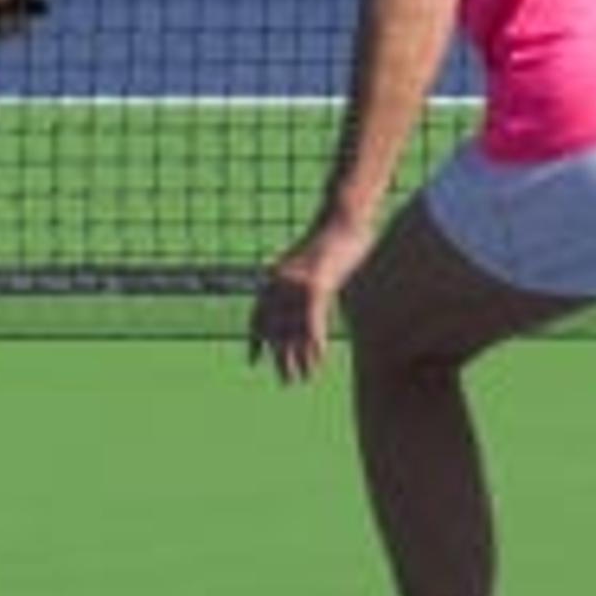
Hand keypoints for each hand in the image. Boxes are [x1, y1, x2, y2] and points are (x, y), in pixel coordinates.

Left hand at [248, 219, 371, 384]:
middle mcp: (278, 282)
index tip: (254, 360)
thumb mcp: (310, 262)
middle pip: (276, 330)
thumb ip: (302, 282)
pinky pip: (312, 321)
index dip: (257, 340)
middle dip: (280, 357)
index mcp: (273, 277)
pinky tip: (318, 359)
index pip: (258, 316)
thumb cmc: (331, 238)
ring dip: (298, 358)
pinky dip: (314, 342)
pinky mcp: (316, 283)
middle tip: (285, 381)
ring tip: (301, 379)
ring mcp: (296, 283)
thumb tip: (305, 298)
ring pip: (293, 330)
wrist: (341, 215)